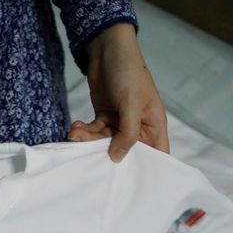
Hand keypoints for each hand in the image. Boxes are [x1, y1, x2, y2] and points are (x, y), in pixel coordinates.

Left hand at [68, 23, 169, 160]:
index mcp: (154, 125)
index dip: (148, 170)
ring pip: (104, 143)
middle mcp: (138, 127)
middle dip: (108, 155)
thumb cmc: (128, 72)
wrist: (107, 49)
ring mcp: (120, 123)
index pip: (157, 154)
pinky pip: (93, 133)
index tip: (132, 183)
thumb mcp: (131, 103)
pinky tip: (75, 126)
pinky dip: (83, 132)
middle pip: (126, 152)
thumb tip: (117, 158)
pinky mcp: (104, 117)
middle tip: (91, 160)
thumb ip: (128, 133)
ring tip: (75, 132)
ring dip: (88, 140)